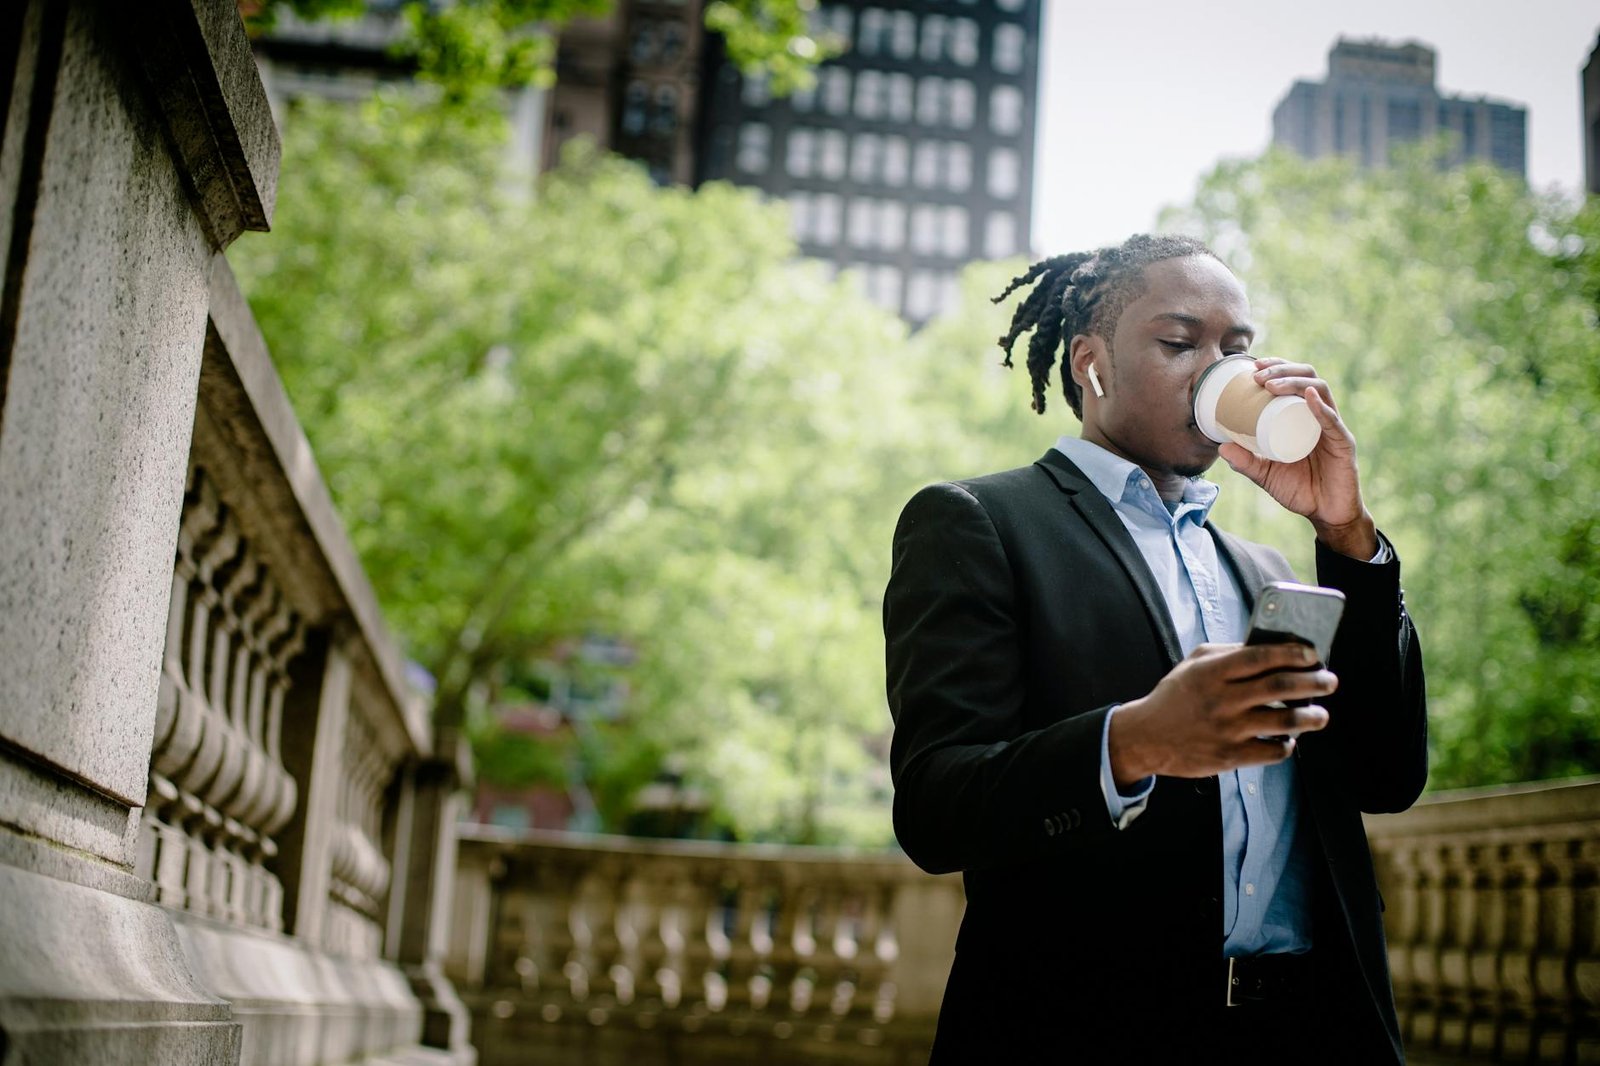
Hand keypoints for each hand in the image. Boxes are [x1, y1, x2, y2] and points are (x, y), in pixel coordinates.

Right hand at [1108, 642, 1335, 784]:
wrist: (1146, 737)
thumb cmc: (1175, 696)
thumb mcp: (1193, 664)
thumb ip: (1227, 653)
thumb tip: (1269, 649)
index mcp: (1213, 672)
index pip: (1260, 657)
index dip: (1292, 653)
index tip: (1313, 654)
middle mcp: (1222, 700)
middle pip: (1280, 687)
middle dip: (1313, 682)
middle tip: (1330, 681)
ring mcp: (1227, 730)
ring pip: (1284, 722)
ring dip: (1311, 717)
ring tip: (1321, 714)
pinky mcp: (1230, 757)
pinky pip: (1272, 751)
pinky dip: (1288, 744)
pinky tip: (1289, 738)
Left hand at [1216, 358, 1376, 558]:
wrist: (1326, 513)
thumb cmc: (1300, 489)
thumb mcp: (1266, 475)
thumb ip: (1246, 462)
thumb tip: (1221, 447)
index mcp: (1305, 416)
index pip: (1295, 380)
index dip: (1277, 368)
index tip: (1253, 367)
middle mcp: (1322, 416)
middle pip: (1308, 377)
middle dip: (1282, 370)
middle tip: (1257, 375)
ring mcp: (1334, 428)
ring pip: (1320, 391)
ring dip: (1294, 382)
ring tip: (1270, 385)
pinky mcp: (1344, 444)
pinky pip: (1333, 422)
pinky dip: (1320, 407)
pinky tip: (1307, 397)